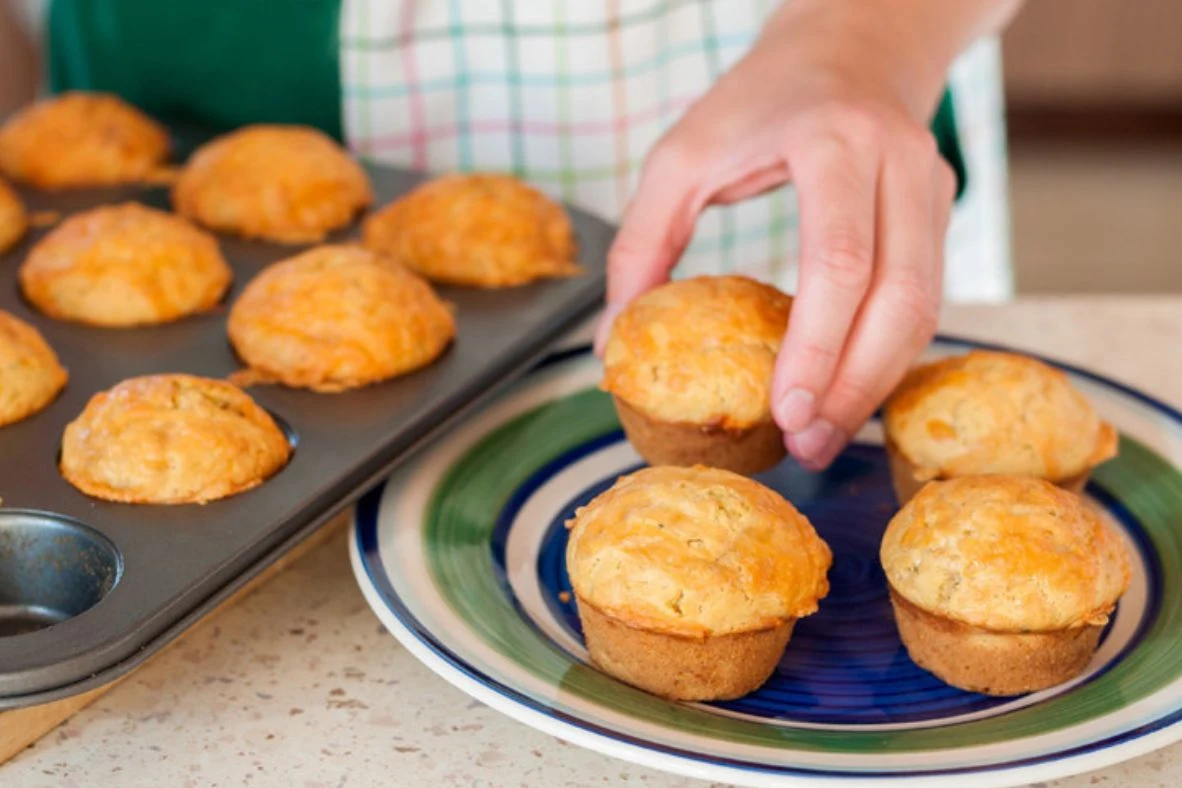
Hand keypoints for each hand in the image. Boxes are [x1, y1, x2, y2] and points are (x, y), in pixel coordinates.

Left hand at [597, 0, 1018, 469]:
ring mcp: (932, 189)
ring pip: (925, 310)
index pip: (839, 261)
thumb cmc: (759, 100)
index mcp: (835, 141)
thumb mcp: (682, 154)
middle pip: (899, 299)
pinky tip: (846, 393)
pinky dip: (888, 356)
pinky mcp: (941, 213)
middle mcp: (900, 164)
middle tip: (804, 445)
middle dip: (853, 386)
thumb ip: (642, 243)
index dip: (816, 347)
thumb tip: (612, 342)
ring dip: (876, 383)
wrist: (853, 43)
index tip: (782, 411)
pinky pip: (925, 301)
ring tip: (823, 437)